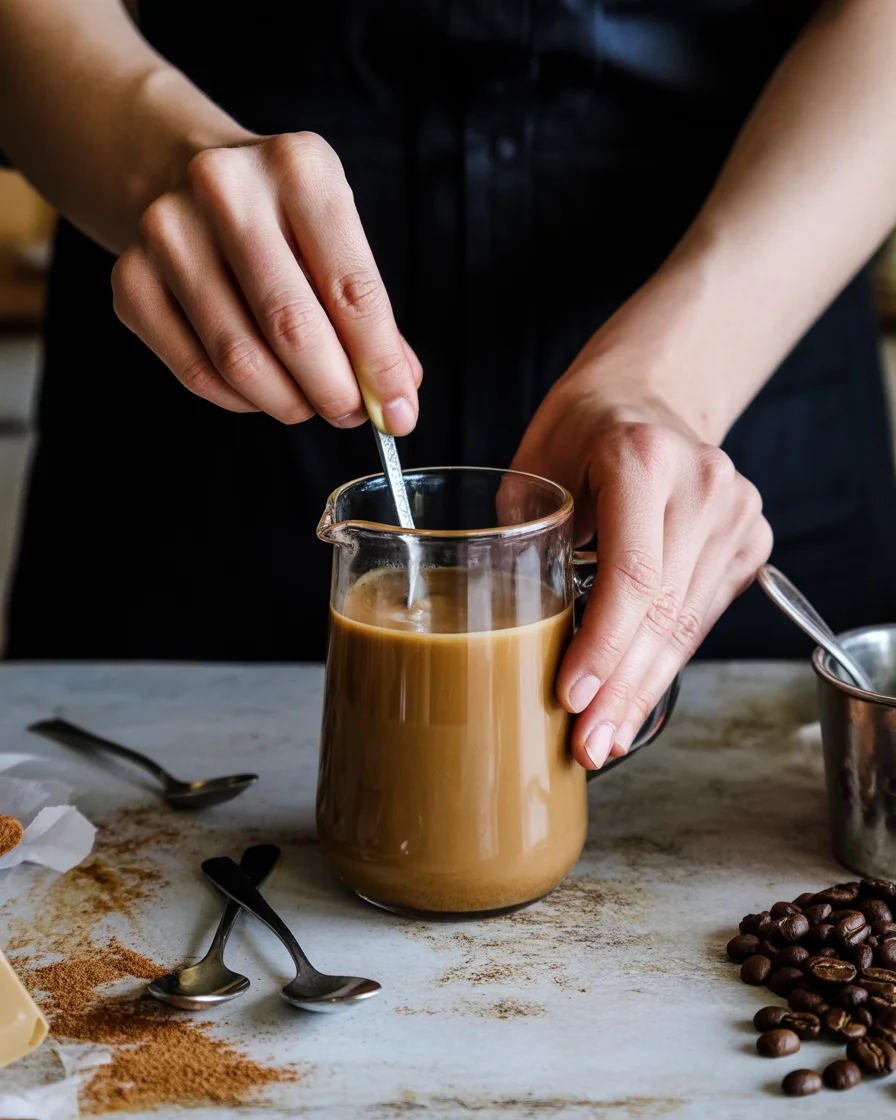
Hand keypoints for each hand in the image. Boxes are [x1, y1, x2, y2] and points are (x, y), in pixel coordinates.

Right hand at [112, 133, 420, 431]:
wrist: (181, 173)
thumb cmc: (280, 220)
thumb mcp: (337, 239)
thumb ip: (371, 317)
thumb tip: (397, 397)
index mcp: (299, 167)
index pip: (353, 290)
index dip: (380, 366)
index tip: (398, 414)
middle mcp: (226, 188)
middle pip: (292, 328)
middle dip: (333, 391)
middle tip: (350, 415)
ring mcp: (167, 232)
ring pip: (239, 359)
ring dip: (287, 401)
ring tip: (308, 403)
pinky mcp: (130, 279)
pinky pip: (196, 372)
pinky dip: (240, 399)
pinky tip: (261, 390)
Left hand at [512, 364, 771, 769]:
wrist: (646, 396)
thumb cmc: (578, 432)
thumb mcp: (534, 469)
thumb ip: (525, 541)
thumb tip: (506, 637)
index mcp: (642, 456)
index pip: (632, 572)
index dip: (602, 643)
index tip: (571, 696)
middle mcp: (703, 483)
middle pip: (662, 610)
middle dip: (620, 688)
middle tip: (586, 745)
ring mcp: (736, 512)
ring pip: (686, 625)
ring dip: (643, 689)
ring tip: (606, 739)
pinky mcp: (748, 540)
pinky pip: (701, 617)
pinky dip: (665, 662)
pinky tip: (636, 699)